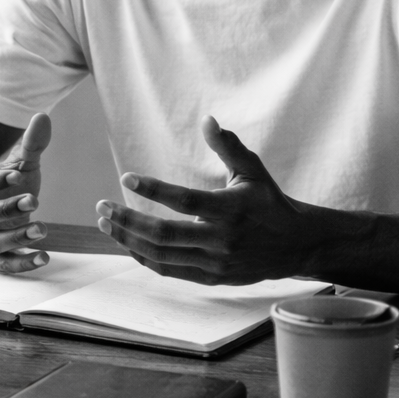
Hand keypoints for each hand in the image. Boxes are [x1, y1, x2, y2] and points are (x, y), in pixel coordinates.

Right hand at [0, 111, 51, 272]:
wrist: (0, 212)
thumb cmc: (8, 184)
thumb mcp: (19, 164)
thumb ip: (31, 144)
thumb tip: (43, 116)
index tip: (17, 173)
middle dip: (5, 209)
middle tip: (33, 200)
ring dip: (16, 237)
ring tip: (43, 228)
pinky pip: (3, 264)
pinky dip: (22, 263)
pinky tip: (44, 257)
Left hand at [94, 115, 312, 283]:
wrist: (296, 245)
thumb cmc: (269, 201)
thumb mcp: (252, 170)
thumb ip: (228, 146)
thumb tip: (207, 119)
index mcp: (231, 209)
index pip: (185, 201)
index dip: (153, 189)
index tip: (126, 178)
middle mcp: (222, 239)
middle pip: (164, 234)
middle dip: (127, 220)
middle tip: (102, 206)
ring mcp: (216, 262)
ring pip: (162, 255)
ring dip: (128, 239)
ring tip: (106, 222)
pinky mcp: (212, 278)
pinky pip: (170, 270)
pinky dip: (145, 258)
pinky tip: (127, 242)